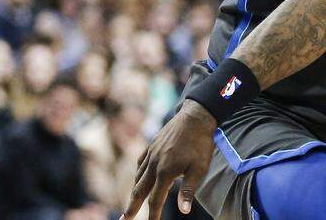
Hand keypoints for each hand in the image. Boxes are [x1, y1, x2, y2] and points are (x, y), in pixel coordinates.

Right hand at [123, 100, 216, 219]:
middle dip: (131, 207)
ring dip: (134, 191)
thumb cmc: (200, 144)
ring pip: (138, 177)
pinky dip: (138, 173)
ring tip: (132, 202)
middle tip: (124, 219)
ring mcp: (150, 154)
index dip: (152, 215)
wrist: (195, 116)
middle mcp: (153, 164)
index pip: (155, 200)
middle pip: (139, 191)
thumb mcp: (199, 169)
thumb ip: (188, 190)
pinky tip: (139, 177)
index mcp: (165, 172)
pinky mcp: (151, 145)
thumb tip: (184, 211)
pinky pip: (140, 163)